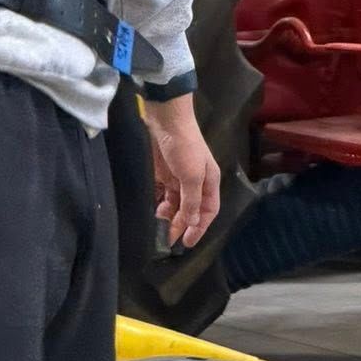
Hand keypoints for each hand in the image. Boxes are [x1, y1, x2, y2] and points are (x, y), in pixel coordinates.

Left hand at [143, 97, 219, 248]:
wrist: (165, 118)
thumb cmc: (184, 146)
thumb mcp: (191, 176)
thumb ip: (192, 201)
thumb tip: (192, 223)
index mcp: (209, 182)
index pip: (208, 211)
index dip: (199, 228)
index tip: (186, 243)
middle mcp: (195, 182)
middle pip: (190, 210)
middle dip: (180, 225)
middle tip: (167, 240)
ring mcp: (178, 177)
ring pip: (174, 204)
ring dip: (168, 216)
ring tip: (158, 226)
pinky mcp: (162, 172)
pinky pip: (161, 194)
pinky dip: (157, 205)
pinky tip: (151, 213)